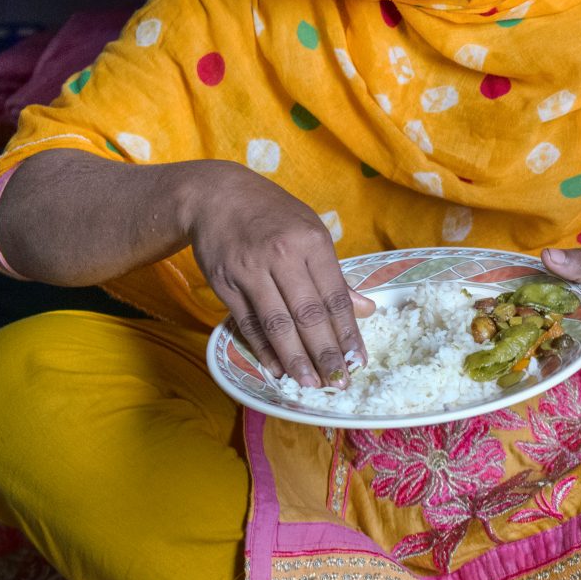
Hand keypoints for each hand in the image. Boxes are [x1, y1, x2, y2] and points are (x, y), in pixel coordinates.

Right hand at [184, 164, 371, 386]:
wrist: (215, 195)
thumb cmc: (272, 215)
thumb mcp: (311, 231)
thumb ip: (335, 275)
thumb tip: (366, 309)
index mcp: (311, 242)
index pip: (334, 297)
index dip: (348, 333)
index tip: (358, 360)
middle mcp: (281, 256)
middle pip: (308, 315)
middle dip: (326, 353)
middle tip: (338, 382)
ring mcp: (250, 270)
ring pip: (277, 324)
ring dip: (296, 359)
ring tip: (310, 384)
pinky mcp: (224, 283)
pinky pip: (248, 323)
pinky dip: (263, 348)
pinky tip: (278, 368)